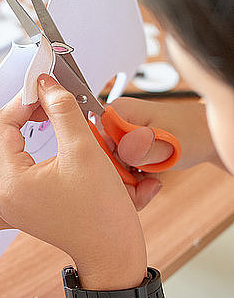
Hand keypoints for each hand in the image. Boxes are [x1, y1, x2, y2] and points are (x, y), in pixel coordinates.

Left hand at [0, 75, 145, 288]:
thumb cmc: (102, 209)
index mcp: (11, 183)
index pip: (0, 126)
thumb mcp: (85, 149)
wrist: (111, 249)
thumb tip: (45, 84)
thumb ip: (61, 109)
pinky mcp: (13, 214)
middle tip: (38, 108)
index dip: (21, 102)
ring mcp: (3, 208)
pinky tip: (8, 164)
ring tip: (19, 131)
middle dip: (10, 117)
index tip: (44, 91)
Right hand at [95, 97, 218, 209]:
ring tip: (149, 181)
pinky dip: (132, 180)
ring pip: (108, 168)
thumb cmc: (193, 133)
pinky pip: (118, 169)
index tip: (127, 179)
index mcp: (117, 112)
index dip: (106, 167)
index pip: (91, 145)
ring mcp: (117, 135)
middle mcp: (113, 122)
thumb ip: (142, 148)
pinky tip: (147, 179)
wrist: (206, 137)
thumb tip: (121, 151)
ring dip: (127, 182)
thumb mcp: (168, 143)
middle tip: (143, 185)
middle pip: (98, 159)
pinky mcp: (124, 147)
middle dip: (119, 178)